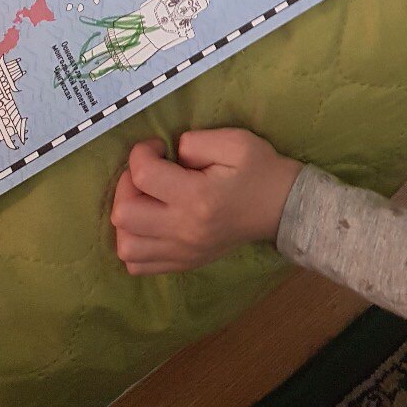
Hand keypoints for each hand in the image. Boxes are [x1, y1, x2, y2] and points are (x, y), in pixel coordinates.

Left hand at [111, 131, 302, 274]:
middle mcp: (184, 230)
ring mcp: (182, 252)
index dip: (141, 152)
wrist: (281, 208)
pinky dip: (133, 242)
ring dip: (127, 217)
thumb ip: (196, 142)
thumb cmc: (259, 169)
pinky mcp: (183, 263)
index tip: (159, 146)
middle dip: (127, 184)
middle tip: (148, 171)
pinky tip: (149, 222)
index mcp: (197, 197)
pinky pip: (138, 264)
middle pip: (124, 214)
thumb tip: (169, 153)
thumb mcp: (235, 141)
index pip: (143, 176)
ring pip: (126, 245)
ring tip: (146, 199)